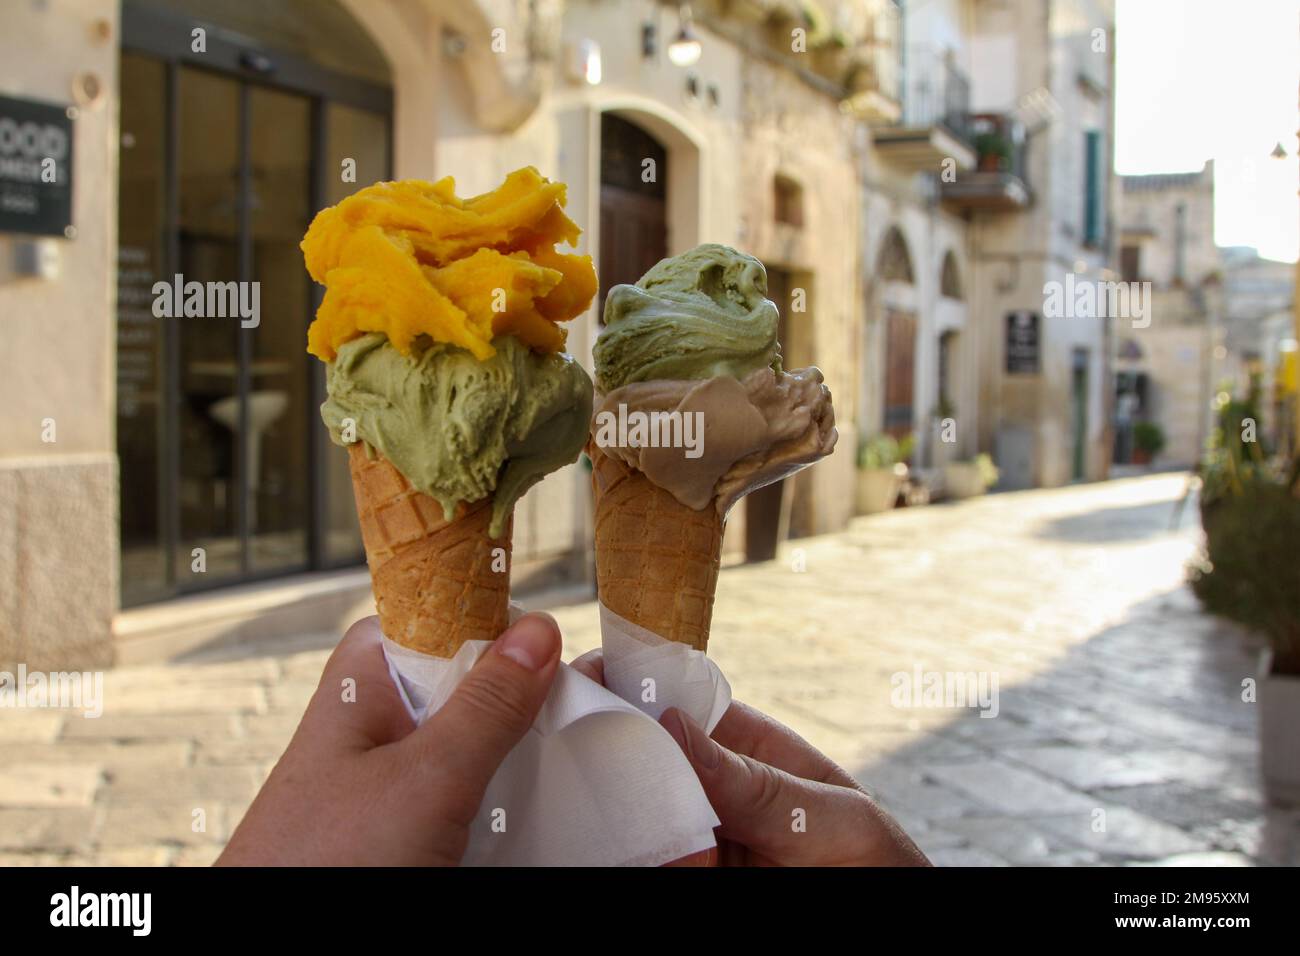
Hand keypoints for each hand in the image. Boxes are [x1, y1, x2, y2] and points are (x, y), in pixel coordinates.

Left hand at [218, 612, 561, 865]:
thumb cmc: (322, 865)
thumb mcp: (427, 778)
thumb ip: (485, 705)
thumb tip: (535, 634)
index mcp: (360, 688)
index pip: (430, 620)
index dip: (488, 626)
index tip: (548, 648)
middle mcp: (369, 729)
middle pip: (460, 688)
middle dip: (510, 701)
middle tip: (558, 717)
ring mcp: (383, 785)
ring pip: (466, 750)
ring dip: (506, 761)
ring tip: (543, 774)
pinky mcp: (398, 833)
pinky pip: (460, 801)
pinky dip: (492, 807)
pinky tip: (515, 820)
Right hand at [571, 650, 928, 866]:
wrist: (885, 931)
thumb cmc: (872, 863)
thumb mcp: (826, 814)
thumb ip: (757, 779)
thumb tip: (672, 723)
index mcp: (746, 747)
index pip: (682, 701)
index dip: (636, 683)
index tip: (594, 676)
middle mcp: (710, 786)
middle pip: (642, 754)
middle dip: (606, 743)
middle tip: (569, 740)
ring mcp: (693, 833)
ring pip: (632, 807)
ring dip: (604, 800)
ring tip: (577, 792)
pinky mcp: (682, 868)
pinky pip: (642, 855)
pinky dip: (619, 847)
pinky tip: (603, 840)